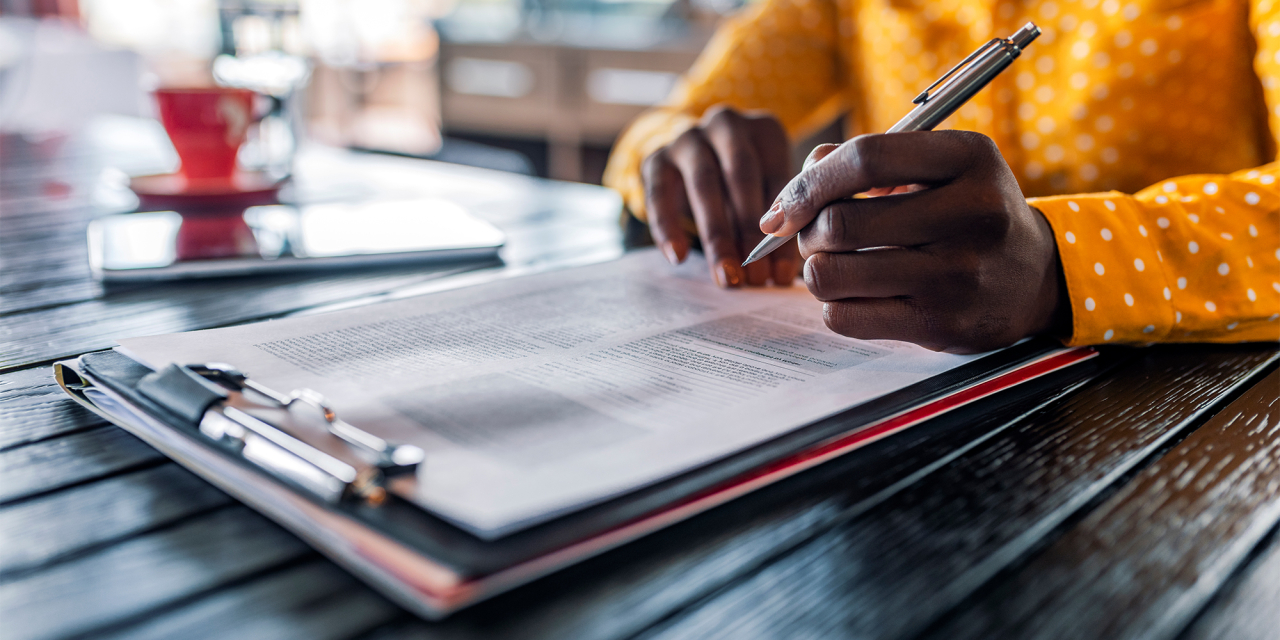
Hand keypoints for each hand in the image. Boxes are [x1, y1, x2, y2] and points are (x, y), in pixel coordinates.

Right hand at [642, 106, 800, 287]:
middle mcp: (727, 124)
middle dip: (749, 231)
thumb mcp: (766, 191)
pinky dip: (668, 226)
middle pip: (740, 176)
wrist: (690, 158)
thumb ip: (776, 222)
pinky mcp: (656, 157)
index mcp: (765, 130)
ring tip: (725, 275)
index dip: (782, 228)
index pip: (778, 179)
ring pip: (703, 183)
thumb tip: (781, 275)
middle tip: (755, 278)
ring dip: (716, 234)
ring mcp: (688, 137)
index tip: (781, 274)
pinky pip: (659, 192)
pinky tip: (678, 257)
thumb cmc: (741, 184)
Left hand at [763, 131, 1068, 352]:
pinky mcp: (941, 324)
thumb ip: (870, 160)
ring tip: (833, 263)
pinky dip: (833, 305)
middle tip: (815, 236)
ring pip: (832, 274)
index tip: (787, 204)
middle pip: (840, 223)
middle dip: (808, 231)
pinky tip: (854, 294)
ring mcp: (957, 275)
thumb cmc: (969, 211)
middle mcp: (972, 215)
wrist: (1036, 276)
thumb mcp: (940, 166)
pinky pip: (844, 317)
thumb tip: (795, 189)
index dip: (810, 181)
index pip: (865, 159)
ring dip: (816, 269)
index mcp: (970, 158)